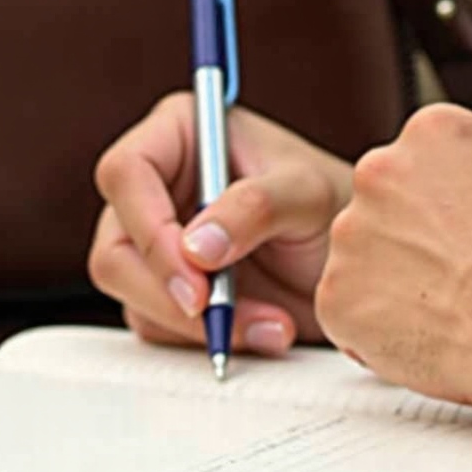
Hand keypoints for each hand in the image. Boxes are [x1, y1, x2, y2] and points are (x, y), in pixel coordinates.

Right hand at [88, 94, 352, 356]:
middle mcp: (159, 185)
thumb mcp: (308, 194)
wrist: (357, 262)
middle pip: (114, 244)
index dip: (148, 226)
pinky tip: (264, 329)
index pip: (127, 172)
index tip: (195, 274)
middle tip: (216, 314)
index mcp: (182, 133)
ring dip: (195, 323)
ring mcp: (159, 241)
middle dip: (163, 289)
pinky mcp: (169, 289)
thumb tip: (195, 246)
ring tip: (270, 322)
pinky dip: (208, 338)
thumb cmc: (337, 205)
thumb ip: (256, 207)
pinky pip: (159, 325)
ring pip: (130, 293)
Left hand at [315, 103, 471, 406]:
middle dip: (411, 236)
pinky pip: (351, 312)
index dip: (448, 202)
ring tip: (449, 309)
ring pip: (364, 258)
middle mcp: (379, 169)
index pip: (422, 160)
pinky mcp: (334, 294)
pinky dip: (379, 329)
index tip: (468, 232)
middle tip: (454, 273)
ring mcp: (350, 232)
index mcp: (431, 130)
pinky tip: (428, 336)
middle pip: (384, 203)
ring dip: (393, 281)